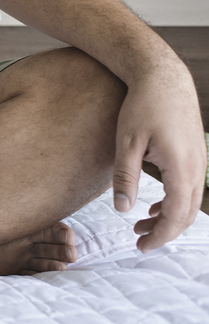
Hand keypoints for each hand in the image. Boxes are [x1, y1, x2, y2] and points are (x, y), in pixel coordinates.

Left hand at [112, 64, 205, 251]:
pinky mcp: (195, 154)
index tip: (141, 247)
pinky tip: (153, 205)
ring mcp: (200, 161)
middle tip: (139, 241)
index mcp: (181, 169)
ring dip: (168, 217)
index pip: (175, 216)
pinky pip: (189, 188)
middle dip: (164, 231)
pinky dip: (174, 202)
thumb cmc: (142, 106)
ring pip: (190, 202)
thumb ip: (125, 177)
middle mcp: (197, 168)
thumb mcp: (127, 142)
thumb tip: (123, 210)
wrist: (163, 76)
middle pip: (186, 214)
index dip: (160, 236)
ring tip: (141, 226)